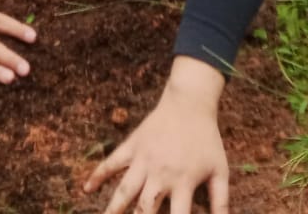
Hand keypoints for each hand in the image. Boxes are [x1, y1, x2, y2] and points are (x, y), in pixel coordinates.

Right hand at [84, 58, 227, 213]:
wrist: (190, 104)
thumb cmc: (207, 141)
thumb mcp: (219, 171)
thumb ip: (221, 202)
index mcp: (183, 182)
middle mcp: (161, 173)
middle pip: (144, 208)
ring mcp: (143, 159)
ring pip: (124, 190)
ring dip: (113, 209)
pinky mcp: (132, 146)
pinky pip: (111, 162)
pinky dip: (98, 175)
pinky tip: (87, 189)